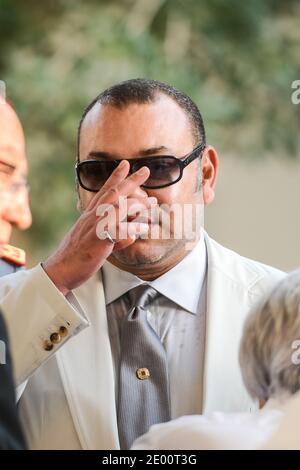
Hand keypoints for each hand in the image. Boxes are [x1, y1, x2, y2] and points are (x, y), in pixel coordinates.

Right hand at [43, 160, 156, 294]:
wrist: (60, 270)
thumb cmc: (75, 256)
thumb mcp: (89, 237)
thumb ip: (105, 229)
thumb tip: (125, 229)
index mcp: (89, 215)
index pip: (103, 191)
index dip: (115, 176)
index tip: (125, 164)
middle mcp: (92, 217)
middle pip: (114, 193)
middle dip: (131, 180)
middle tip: (146, 170)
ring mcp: (95, 227)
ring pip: (119, 208)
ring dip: (139, 204)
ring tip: (153, 203)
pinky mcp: (99, 240)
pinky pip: (120, 231)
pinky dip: (135, 228)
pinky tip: (146, 228)